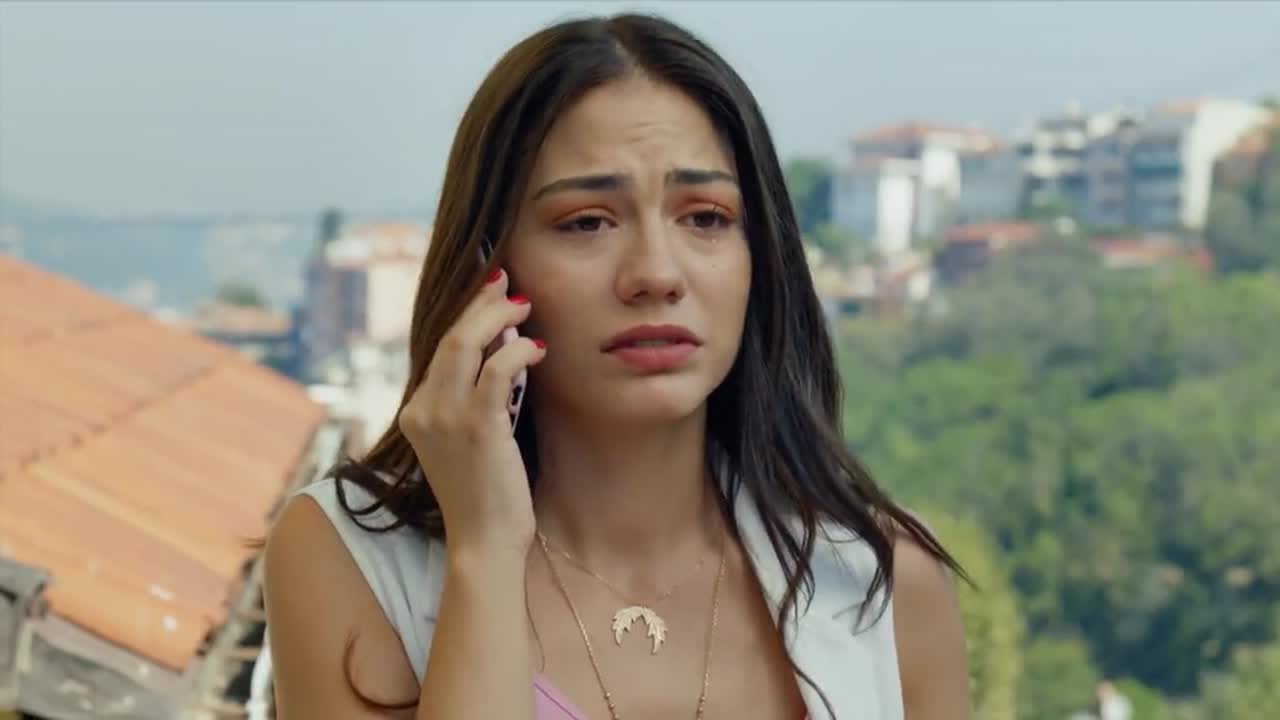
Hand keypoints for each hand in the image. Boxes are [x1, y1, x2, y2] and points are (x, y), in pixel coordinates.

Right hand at [398, 267, 546, 556]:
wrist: (484, 543)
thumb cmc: (487, 493)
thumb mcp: (471, 440)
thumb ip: (477, 399)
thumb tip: (502, 349)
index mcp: (417, 411)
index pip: (440, 348)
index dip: (466, 314)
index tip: (491, 292)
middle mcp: (423, 410)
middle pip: (449, 337)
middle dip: (481, 304)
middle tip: (508, 283)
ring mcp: (445, 419)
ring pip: (465, 345)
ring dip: (497, 317)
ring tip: (524, 304)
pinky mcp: (477, 429)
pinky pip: (496, 371)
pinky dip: (517, 352)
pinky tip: (537, 348)